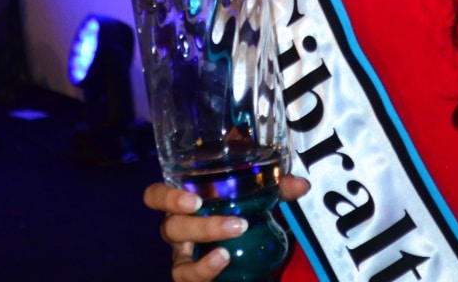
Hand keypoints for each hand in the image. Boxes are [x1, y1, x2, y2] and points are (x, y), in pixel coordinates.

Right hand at [144, 175, 309, 280]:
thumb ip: (275, 188)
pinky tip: (223, 263)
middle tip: (235, 224)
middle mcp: (178, 232)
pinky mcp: (192, 278)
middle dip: (202, 227)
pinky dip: (204, 273)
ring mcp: (183, 259)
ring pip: (179, 264)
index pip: (155, 196)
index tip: (193, 197)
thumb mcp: (253, 198)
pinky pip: (187, 281)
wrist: (240, 257)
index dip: (166, 197)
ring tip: (228, 253)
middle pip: (171, 229)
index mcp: (185, 202)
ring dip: (202, 262)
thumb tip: (302, 184)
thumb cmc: (237, 214)